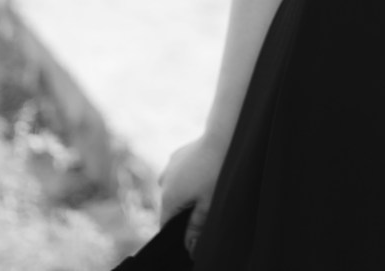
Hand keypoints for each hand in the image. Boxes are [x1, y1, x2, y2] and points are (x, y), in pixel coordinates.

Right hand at [158, 135, 224, 254]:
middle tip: (204, 205)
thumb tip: (189, 246)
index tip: (192, 228)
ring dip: (184, 192)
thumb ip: (196, 226)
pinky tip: (203, 172)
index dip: (177, 231)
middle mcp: (163, 182)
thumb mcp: (209, 205)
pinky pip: (178, 173)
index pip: (165, 224)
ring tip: (205, 187)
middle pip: (169, 206)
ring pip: (173, 188)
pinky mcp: (176, 155)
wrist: (221, 138)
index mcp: (168, 197)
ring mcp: (169, 167)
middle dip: (183, 210)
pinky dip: (186, 177)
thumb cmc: (215, 173)